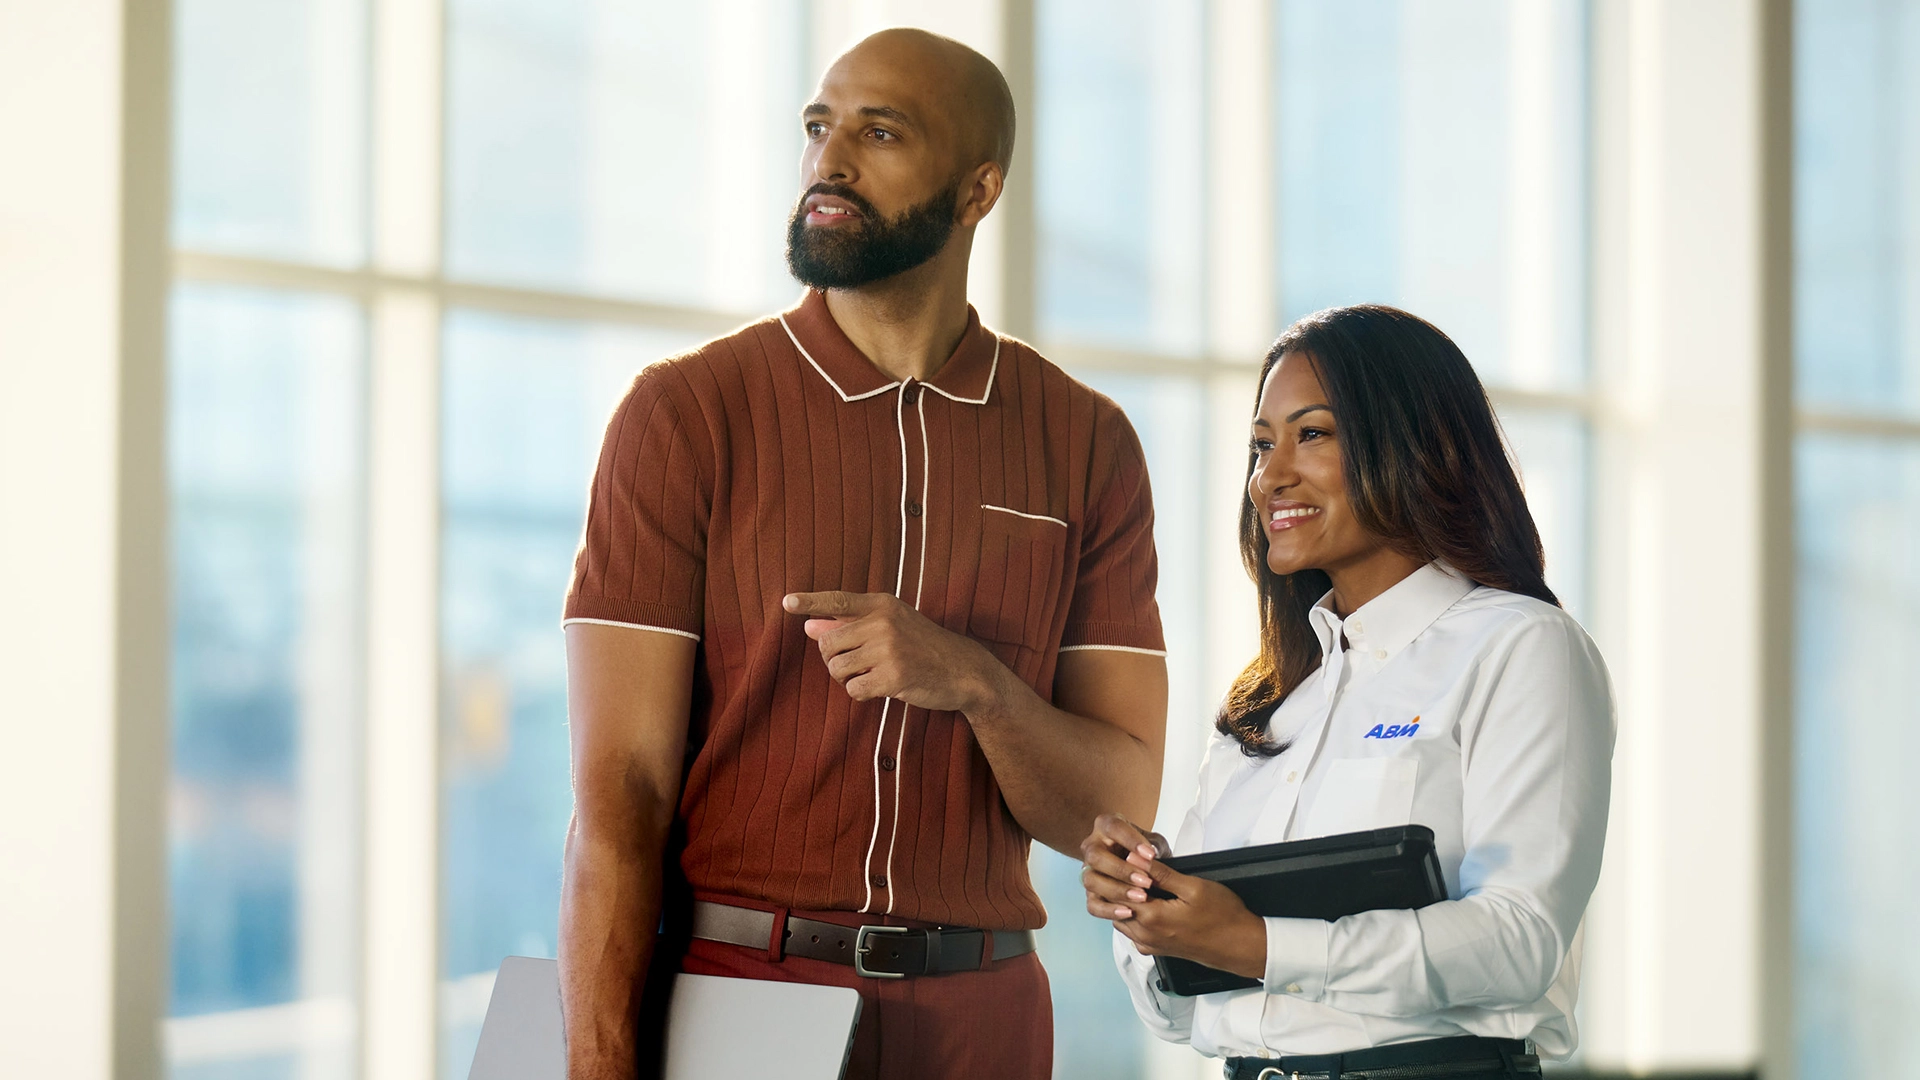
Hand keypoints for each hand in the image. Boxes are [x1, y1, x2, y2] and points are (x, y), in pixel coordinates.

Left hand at [784, 591, 1004, 713]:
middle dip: (834, 660)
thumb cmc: (921, 646)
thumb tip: (809, 626)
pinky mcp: (894, 676)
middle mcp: (884, 622)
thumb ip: (851, 624)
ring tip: (872, 674)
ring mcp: (889, 649)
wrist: (963, 670)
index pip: (838, 601)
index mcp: (882, 604)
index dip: (810, 602)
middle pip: (828, 644)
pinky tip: (880, 688)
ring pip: (837, 669)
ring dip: (848, 679)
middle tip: (858, 664)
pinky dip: (861, 693)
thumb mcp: (890, 626)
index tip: (787, 603)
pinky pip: (854, 689)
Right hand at [1079, 812, 1169, 918]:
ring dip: (1117, 891)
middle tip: (1146, 881)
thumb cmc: (1144, 850)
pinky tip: (1129, 912)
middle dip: (1122, 871)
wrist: (1134, 863)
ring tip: (1141, 898)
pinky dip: (1109, 910)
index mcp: (1106, 826)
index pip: (1113, 828)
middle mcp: (1092, 846)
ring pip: (1091, 880)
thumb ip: (1153, 846)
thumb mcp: (1153, 841)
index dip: (1131, 841)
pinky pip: (1092, 904)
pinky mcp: (1090, 893)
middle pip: (1096, 856)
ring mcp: (1087, 870)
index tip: (1151, 855)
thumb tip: (1151, 858)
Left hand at [1080, 813, 1264, 979]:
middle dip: (1119, 884)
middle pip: (1116, 906)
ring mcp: (1149, 944)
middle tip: (1132, 866)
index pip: (1117, 891)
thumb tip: (1135, 859)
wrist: (1238, 946)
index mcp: (1151, 918)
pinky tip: (1148, 901)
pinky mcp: (1156, 949)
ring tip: (1139, 882)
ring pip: (1121, 919)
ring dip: (1125, 900)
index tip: (1128, 856)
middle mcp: (1144, 935)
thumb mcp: (1193, 887)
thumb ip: (1161, 874)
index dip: (1120, 871)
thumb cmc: (1222, 916)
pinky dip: (1133, 915)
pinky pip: (1133, 931)